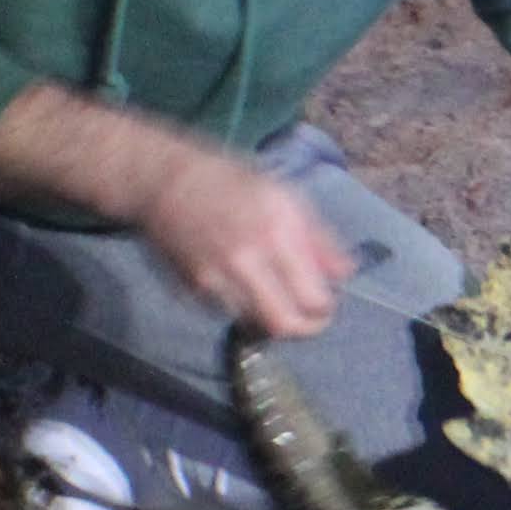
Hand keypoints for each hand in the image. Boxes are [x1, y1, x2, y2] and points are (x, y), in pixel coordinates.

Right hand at [142, 148, 353, 336]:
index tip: (325, 303)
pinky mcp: (193, 289)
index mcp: (277, 231)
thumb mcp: (284, 196)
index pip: (313, 298)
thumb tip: (346, 274)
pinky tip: (241, 283)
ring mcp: (216, 278)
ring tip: (274, 296)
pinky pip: (229, 313)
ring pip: (257, 325)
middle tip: (308, 319)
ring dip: (271, 317)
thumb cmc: (231, 182)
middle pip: (285, 325)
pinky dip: (243, 306)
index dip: (325, 309)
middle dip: (303, 328)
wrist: (164, 181)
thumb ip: (318, 238)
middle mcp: (247, 259)